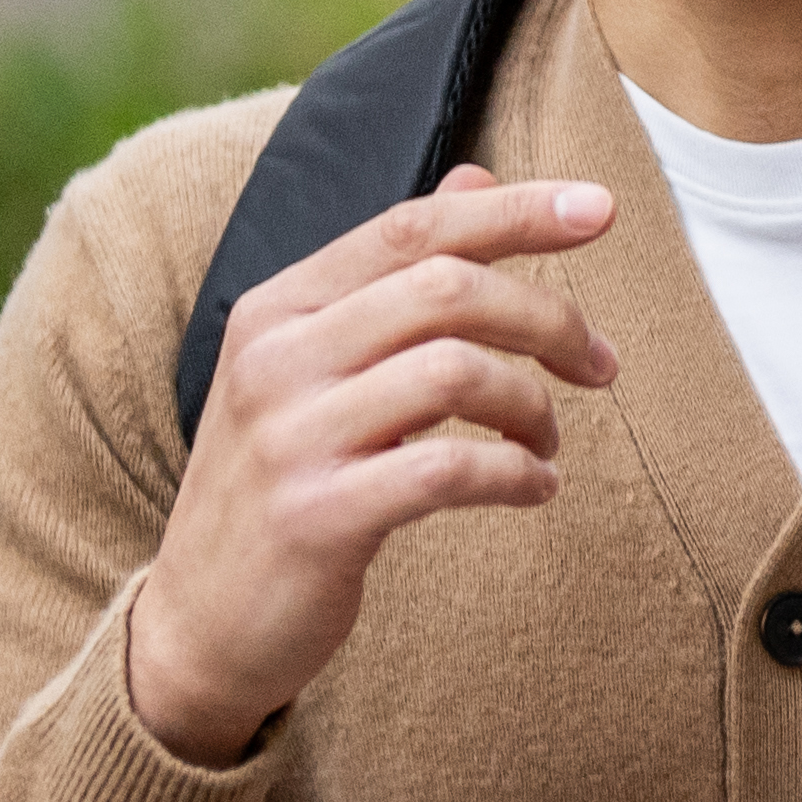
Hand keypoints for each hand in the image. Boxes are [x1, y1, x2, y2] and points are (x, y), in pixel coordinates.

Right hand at [126, 174, 619, 758]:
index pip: (412, 228)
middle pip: (447, 289)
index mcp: (277, 306)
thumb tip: (478, 178)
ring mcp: (290, 438)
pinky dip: (514, 472)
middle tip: (599, 365)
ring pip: (455, 371)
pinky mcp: (316, 518)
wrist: (197, 623)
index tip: (603, 208)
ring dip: (532, 403)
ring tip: (548, 441)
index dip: (515, 211)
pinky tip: (535, 487)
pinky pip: (447, 469)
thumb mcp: (317, 366)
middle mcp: (275, 358)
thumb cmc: (282, 482)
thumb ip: (394, 275)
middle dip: (547, 318)